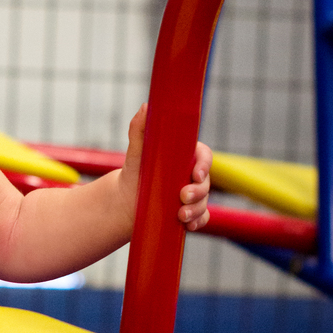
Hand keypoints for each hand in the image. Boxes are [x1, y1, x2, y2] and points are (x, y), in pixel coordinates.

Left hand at [121, 104, 211, 231]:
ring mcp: (194, 195)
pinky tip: (188, 226)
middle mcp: (193, 175)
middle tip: (182, 197)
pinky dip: (198, 222)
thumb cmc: (135, 172)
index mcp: (185, 156)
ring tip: (180, 216)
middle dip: (198, 192)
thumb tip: (147, 106)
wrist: (127, 200)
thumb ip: (141, 128)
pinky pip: (202, 218)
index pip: (203, 156)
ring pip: (205, 202)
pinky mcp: (191, 212)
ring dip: (197, 210)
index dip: (203, 164)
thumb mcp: (137, 151)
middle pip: (206, 182)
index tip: (194, 174)